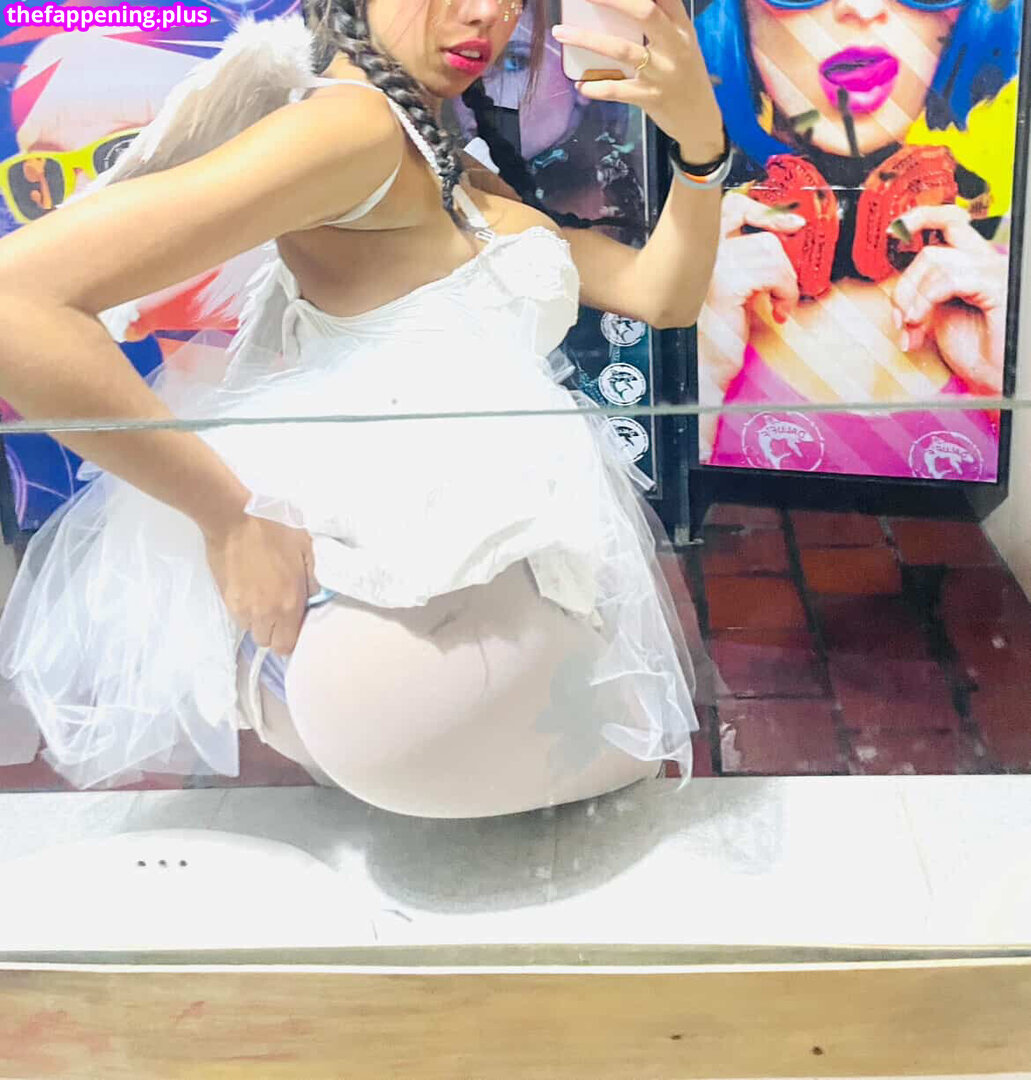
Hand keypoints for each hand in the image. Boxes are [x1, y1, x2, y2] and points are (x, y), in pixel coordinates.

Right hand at [204, 513, 316, 655]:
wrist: (235, 518)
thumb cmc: (275, 529)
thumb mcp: (307, 549)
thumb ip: (315, 579)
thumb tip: (315, 597)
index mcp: (288, 603)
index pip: (286, 646)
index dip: (290, 637)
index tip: (294, 621)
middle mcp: (264, 612)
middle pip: (267, 642)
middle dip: (274, 631)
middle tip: (279, 609)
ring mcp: (241, 607)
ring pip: (251, 629)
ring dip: (258, 620)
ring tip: (263, 597)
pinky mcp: (225, 598)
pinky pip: (238, 616)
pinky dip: (244, 609)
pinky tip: (249, 589)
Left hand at [551, 0, 723, 159]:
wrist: (700, 120)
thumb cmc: (686, 77)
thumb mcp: (682, 44)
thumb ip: (661, 23)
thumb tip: (624, 8)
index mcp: (681, 27)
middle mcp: (673, 45)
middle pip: (643, 12)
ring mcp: (661, 73)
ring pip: (621, 50)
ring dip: (587, 39)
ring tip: (560, 32)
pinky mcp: (649, 98)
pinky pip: (617, 90)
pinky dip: (596, 87)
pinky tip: (581, 84)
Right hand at [695, 193, 803, 457]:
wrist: (699, 373)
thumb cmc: (712, 338)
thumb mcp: (726, 290)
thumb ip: (740, 262)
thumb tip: (777, 241)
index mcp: (692, 250)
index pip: (728, 208)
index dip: (760, 208)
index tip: (789, 221)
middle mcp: (696, 252)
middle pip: (750, 221)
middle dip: (777, 238)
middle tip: (791, 253)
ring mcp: (708, 265)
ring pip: (768, 248)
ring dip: (784, 278)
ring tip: (778, 303)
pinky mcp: (726, 284)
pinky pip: (773, 271)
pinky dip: (785, 291)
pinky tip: (778, 312)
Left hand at [890, 205, 1006, 396]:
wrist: (996, 375)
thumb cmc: (975, 350)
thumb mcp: (938, 316)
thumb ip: (922, 296)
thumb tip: (897, 294)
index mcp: (973, 263)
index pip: (949, 222)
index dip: (921, 218)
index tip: (894, 229)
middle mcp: (986, 261)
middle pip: (933, 245)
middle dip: (905, 283)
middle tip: (901, 315)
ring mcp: (993, 271)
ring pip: (935, 261)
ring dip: (911, 297)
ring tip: (913, 326)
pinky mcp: (996, 287)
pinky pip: (950, 278)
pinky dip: (926, 299)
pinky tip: (920, 321)